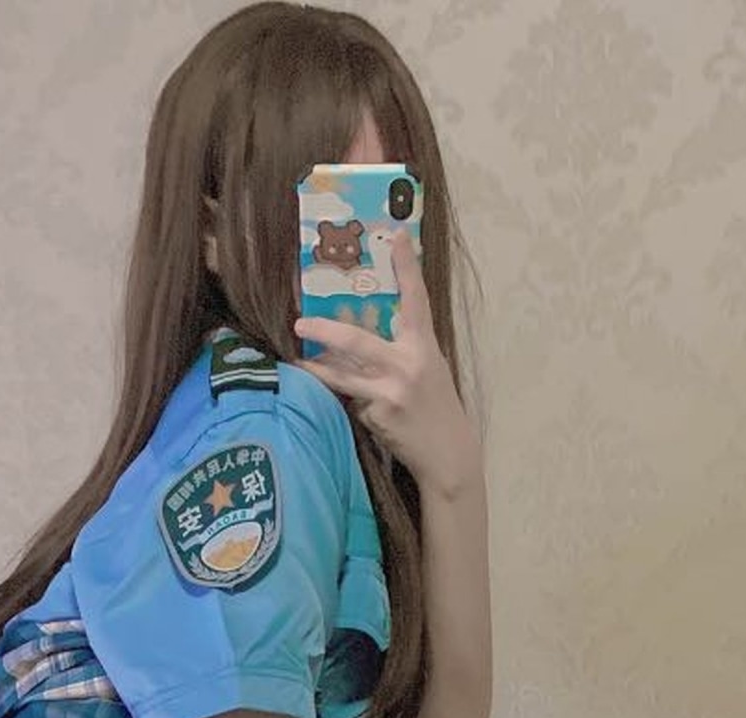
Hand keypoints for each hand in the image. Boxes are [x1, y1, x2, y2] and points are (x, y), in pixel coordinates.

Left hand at [293, 230, 479, 501]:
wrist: (448, 454)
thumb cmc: (435, 406)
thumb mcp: (428, 368)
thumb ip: (402, 347)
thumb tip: (360, 330)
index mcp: (424, 346)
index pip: (415, 299)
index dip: (406, 266)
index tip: (397, 234)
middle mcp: (407, 365)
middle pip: (356, 342)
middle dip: (324, 332)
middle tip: (300, 323)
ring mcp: (390, 393)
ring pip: (342, 377)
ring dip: (316, 369)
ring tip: (297, 361)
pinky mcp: (377, 418)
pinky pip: (351, 403)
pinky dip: (346, 402)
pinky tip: (354, 409)